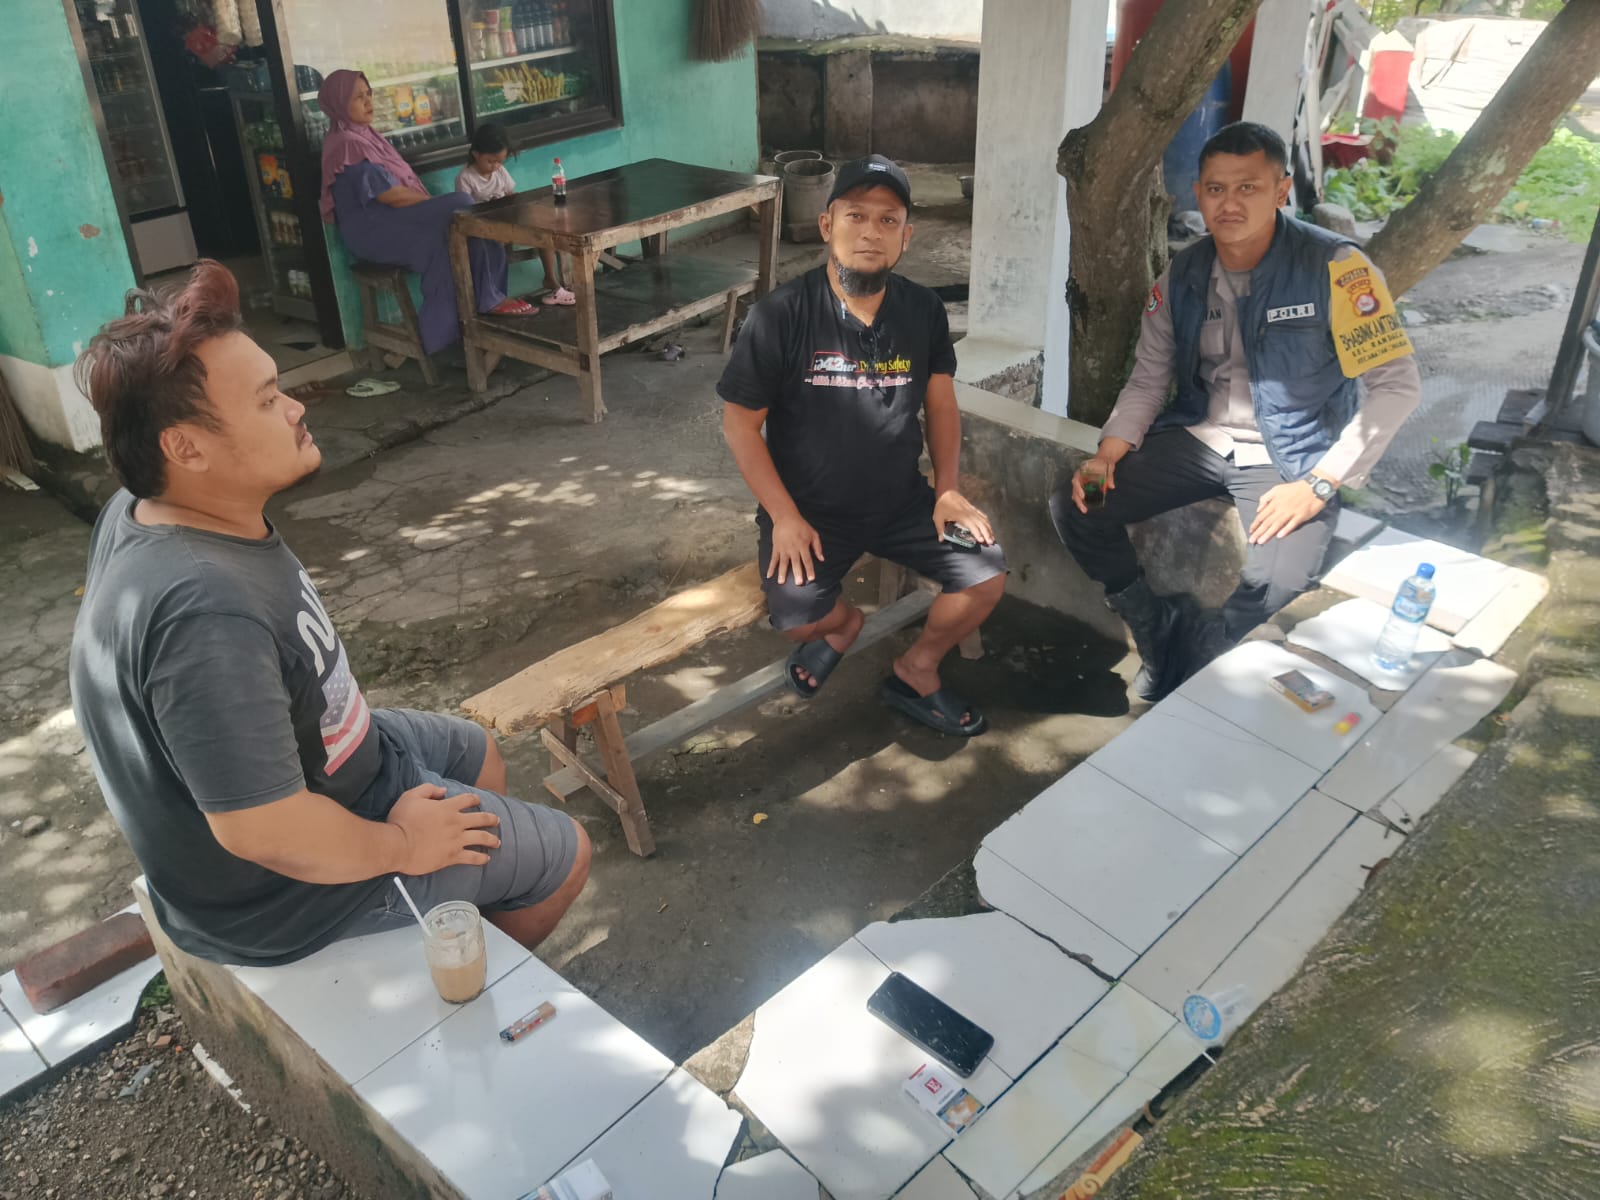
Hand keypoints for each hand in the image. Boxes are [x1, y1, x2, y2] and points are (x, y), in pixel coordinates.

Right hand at [386, 783, 500, 874]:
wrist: (397, 845)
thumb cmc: (401, 821)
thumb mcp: (411, 796)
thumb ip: (428, 790)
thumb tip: (443, 791)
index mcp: (447, 807)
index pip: (468, 800)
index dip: (475, 799)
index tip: (478, 801)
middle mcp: (456, 823)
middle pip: (481, 819)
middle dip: (491, 819)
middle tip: (497, 821)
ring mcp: (456, 840)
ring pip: (481, 838)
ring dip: (492, 840)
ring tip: (497, 842)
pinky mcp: (452, 856)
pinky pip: (472, 857)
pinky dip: (481, 858)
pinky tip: (486, 859)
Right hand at [768, 512, 823, 583]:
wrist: (786, 517)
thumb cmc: (801, 526)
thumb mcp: (813, 534)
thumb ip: (818, 547)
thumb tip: (822, 559)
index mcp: (803, 545)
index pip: (807, 560)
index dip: (810, 570)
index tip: (812, 578)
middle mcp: (793, 548)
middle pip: (796, 563)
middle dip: (797, 573)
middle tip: (798, 583)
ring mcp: (783, 549)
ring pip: (783, 563)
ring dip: (782, 573)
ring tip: (781, 582)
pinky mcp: (776, 548)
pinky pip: (773, 559)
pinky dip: (771, 568)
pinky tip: (769, 575)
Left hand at [933, 490, 994, 543]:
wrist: (947, 492)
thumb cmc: (942, 505)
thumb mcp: (937, 517)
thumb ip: (940, 529)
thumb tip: (941, 540)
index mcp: (961, 516)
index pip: (972, 525)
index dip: (977, 533)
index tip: (981, 540)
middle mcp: (969, 513)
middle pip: (981, 524)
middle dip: (986, 533)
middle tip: (990, 543)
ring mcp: (972, 510)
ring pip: (983, 520)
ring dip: (989, 529)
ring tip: (992, 538)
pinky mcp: (974, 509)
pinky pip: (983, 516)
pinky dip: (987, 522)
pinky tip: (990, 528)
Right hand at [1070, 438, 1131, 513]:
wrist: (1103, 460)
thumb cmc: (1104, 462)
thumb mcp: (1108, 466)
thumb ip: (1109, 476)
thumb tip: (1111, 486)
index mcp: (1082, 471)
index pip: (1076, 480)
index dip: (1078, 488)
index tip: (1083, 496)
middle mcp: (1079, 477)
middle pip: (1075, 490)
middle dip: (1078, 500)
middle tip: (1084, 509)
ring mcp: (1081, 482)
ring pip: (1076, 493)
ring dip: (1079, 502)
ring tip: (1084, 510)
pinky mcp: (1084, 486)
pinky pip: (1080, 494)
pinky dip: (1081, 501)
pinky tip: (1084, 507)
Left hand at [1248, 481, 1326, 543]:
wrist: (1314, 487)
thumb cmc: (1295, 489)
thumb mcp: (1277, 489)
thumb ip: (1266, 498)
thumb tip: (1258, 509)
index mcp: (1275, 502)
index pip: (1262, 515)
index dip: (1255, 524)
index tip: (1250, 532)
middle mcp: (1281, 508)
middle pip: (1267, 522)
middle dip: (1258, 532)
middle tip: (1252, 541)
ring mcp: (1291, 512)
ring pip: (1277, 524)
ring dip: (1268, 533)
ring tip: (1261, 541)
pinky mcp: (1301, 516)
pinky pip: (1292, 524)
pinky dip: (1286, 530)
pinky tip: (1280, 536)